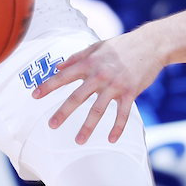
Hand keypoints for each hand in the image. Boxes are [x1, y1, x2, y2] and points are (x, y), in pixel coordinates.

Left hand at [32, 30, 164, 143]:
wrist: (151, 44)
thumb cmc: (122, 45)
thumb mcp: (98, 46)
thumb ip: (78, 57)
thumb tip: (59, 66)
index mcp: (90, 63)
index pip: (65, 76)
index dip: (49, 85)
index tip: (34, 96)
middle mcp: (101, 74)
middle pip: (78, 96)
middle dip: (64, 112)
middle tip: (52, 125)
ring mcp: (116, 85)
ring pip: (99, 109)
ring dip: (88, 127)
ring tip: (78, 141)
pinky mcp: (131, 92)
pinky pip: (123, 114)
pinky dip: (117, 127)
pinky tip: (111, 139)